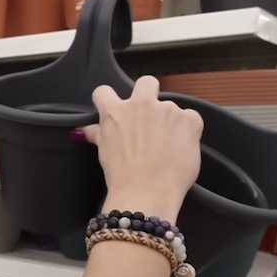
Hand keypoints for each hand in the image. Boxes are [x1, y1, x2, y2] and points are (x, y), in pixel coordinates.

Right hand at [83, 76, 201, 221]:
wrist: (146, 193)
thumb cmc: (122, 176)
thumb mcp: (104, 152)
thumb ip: (97, 134)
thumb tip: (85, 129)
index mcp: (115, 112)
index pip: (104, 92)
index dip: (108, 100)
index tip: (113, 108)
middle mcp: (141, 104)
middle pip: (146, 83)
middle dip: (147, 94)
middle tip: (149, 117)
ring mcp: (167, 110)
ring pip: (171, 108)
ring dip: (169, 122)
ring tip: (167, 147)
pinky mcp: (190, 120)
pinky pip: (191, 119)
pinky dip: (188, 132)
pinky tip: (181, 148)